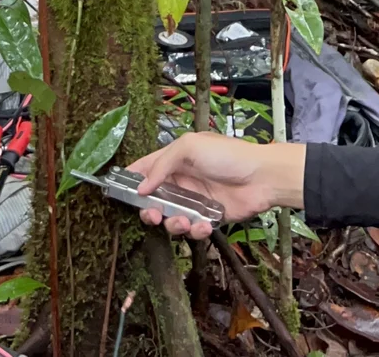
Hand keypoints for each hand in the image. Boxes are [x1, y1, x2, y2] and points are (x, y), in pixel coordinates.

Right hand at [129, 133, 306, 237]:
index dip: (131, 179)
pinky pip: (192, 231)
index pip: (146, 168)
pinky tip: (203, 225)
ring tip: (185, 221)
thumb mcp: (190, 148)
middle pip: (154, 200)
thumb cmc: (227, 156)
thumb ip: (163, 165)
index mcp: (175, 159)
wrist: (262, 178)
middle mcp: (182, 181)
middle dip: (149, 210)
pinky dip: (195, 231)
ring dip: (173, 223)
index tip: (116, 191)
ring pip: (171, 219)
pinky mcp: (207, 219)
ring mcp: (194, 201)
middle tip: (153, 214)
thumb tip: (142, 187)